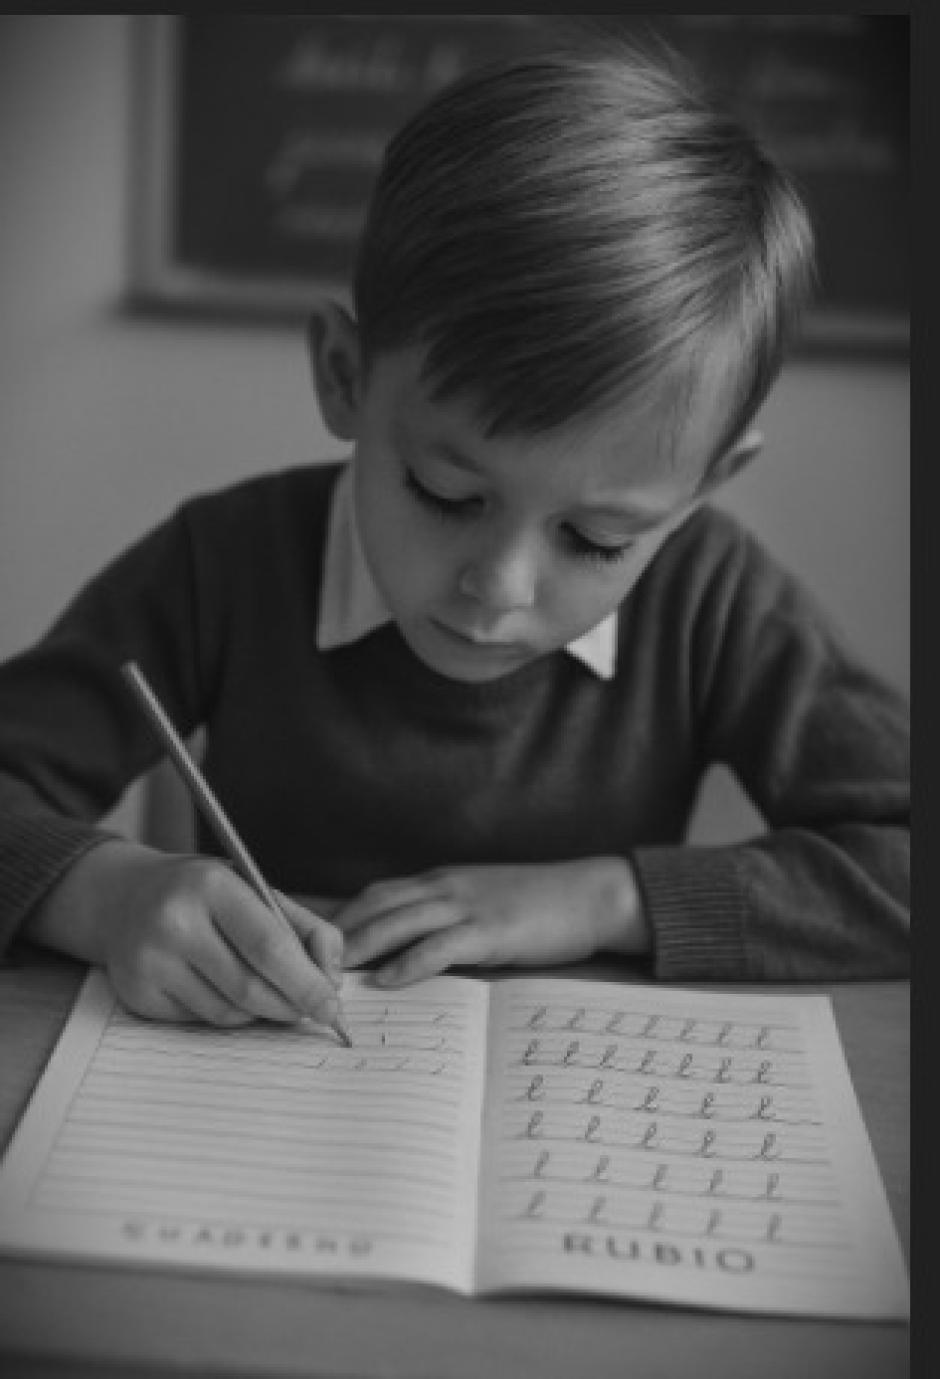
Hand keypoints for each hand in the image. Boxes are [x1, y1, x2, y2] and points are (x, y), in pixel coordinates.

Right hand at [26, 840, 344, 1027]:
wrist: (125, 897)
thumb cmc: (205, 894)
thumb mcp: (255, 890)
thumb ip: (306, 928)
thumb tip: (332, 979)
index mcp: (212, 886)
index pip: (269, 946)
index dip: (307, 983)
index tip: (332, 1007)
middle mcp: (174, 922)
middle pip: (250, 988)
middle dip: (291, 1006)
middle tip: (312, 1010)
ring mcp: (150, 961)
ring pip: (229, 1013)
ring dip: (259, 1011)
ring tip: (261, 986)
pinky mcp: (137, 994)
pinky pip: (202, 1021)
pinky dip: (226, 1013)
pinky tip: (219, 985)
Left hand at [334, 858, 648, 986]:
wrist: (592, 894)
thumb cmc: (540, 904)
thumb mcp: (483, 902)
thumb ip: (446, 918)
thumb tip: (405, 950)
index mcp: (442, 881)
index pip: (378, 894)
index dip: (342, 916)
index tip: (311, 942)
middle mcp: (446, 887)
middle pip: (376, 903)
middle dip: (337, 932)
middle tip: (303, 962)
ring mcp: (468, 906)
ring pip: (399, 921)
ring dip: (360, 947)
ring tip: (329, 974)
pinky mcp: (492, 930)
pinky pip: (440, 945)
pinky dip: (408, 962)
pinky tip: (386, 980)